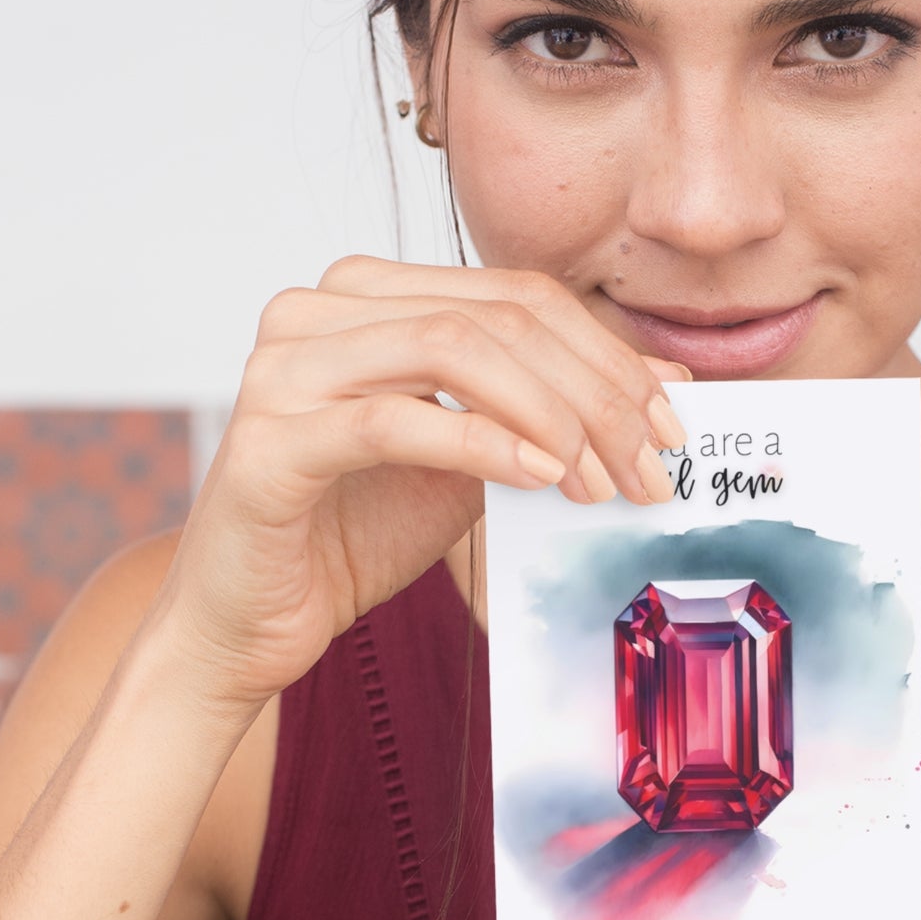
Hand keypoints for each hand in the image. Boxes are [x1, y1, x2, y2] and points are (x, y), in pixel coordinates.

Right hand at [148, 255, 688, 713]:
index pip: (515, 296)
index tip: (671, 421)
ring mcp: (283, 368)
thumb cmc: (356, 533)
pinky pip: (395, 421)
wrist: (249, 622)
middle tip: (652, 463)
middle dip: (595, 390)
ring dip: (551, 416)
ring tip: (602, 479)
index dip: (607, 353)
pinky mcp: (266, 441)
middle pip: (496, 316)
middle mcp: (318, 311)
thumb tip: (662, 382)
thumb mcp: (472, 462)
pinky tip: (541, 478)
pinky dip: (483, 445)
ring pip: (452, 349)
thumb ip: (543, 413)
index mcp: (367, 298)